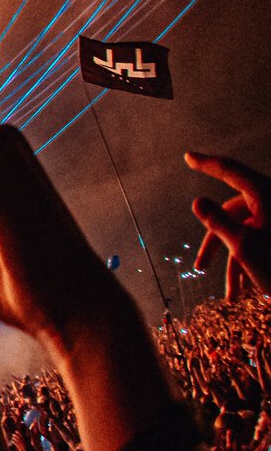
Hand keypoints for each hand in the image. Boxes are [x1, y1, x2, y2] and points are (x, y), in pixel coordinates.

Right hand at [187, 154, 270, 297]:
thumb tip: (197, 201)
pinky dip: (249, 262)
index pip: (230, 171)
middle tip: (201, 267)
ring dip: (234, 262)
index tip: (188, 157)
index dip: (207, 164)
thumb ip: (217, 221)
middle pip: (233, 212)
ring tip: (233, 294)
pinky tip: (246, 290)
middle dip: (217, 244)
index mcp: (265, 195)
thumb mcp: (242, 246)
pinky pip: (259, 241)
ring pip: (245, 231)